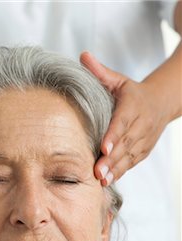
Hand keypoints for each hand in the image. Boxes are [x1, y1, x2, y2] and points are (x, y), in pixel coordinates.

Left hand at [80, 52, 168, 185]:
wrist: (161, 103)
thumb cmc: (132, 93)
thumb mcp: (118, 80)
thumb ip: (100, 72)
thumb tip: (83, 56)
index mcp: (133, 106)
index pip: (122, 122)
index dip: (114, 136)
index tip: (104, 147)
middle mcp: (141, 124)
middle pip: (125, 144)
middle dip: (111, 159)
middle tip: (97, 171)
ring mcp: (144, 139)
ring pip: (129, 157)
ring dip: (115, 169)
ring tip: (101, 180)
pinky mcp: (143, 151)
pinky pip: (132, 163)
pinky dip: (121, 172)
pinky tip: (108, 181)